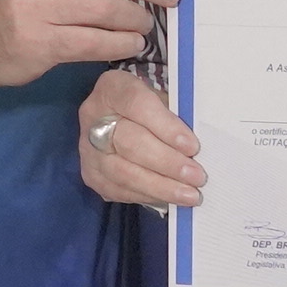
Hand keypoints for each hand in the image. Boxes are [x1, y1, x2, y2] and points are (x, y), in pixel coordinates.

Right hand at [77, 70, 200, 208]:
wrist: (121, 116)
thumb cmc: (150, 106)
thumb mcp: (162, 97)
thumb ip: (177, 115)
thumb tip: (198, 147)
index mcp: (112, 88)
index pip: (137, 105)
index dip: (166, 126)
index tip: (192, 146)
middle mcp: (93, 116)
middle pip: (129, 142)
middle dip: (167, 162)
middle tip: (197, 176)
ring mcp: (88, 148)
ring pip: (122, 172)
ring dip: (160, 186)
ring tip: (189, 195)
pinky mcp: (91, 174)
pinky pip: (119, 190)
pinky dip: (148, 196)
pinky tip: (170, 198)